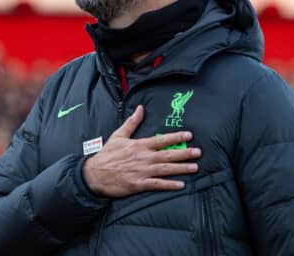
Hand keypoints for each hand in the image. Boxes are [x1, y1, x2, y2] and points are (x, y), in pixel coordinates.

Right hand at [82, 105, 201, 197]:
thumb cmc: (107, 154)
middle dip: (184, 153)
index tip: (189, 135)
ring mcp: (142, 171)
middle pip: (167, 154)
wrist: (94, 174)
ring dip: (181, 168)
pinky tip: (180, 185)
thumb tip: (141, 108)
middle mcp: (143, 158)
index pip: (161, 140)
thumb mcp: (118, 135)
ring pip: (166, 169)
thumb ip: (132, 122)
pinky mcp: (139, 184)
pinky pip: (157, 184)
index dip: (176, 137)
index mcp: (139, 145)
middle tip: (198, 152)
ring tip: (194, 167)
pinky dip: (169, 185)